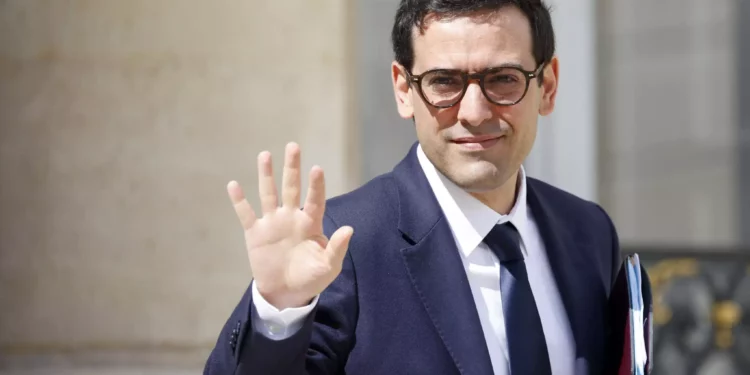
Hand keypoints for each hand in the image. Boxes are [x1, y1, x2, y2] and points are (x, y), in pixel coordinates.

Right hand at [227, 142, 353, 309]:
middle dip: (292, 168)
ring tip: (265, 155)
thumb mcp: (329, 266)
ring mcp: (272, 223)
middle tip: (293, 146)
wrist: (287, 294)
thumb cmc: (311, 277)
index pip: (315, 200)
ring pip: (269, 194)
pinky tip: (233, 185)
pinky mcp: (255, 233)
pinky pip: (246, 214)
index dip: (316, 186)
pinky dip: (239, 201)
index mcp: (310, 223)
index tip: (316, 169)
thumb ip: (336, 248)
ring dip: (266, 175)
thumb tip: (349, 229)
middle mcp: (291, 218)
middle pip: (291, 188)